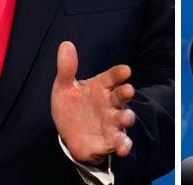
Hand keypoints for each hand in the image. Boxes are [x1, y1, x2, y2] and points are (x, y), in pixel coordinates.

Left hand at [51, 41, 135, 165]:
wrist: (69, 134)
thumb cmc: (71, 106)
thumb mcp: (64, 87)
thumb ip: (66, 68)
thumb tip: (65, 44)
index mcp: (101, 87)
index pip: (112, 76)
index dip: (119, 73)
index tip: (125, 70)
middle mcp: (110, 103)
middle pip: (121, 95)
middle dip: (125, 92)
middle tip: (127, 90)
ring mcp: (112, 121)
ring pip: (125, 118)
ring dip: (127, 117)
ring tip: (124, 118)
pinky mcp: (111, 140)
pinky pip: (122, 142)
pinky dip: (124, 145)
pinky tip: (122, 148)